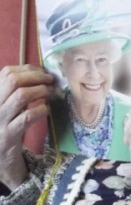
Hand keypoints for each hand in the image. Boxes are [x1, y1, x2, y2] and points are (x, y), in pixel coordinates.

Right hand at [0, 65, 52, 189]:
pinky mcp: (8, 136)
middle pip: (13, 80)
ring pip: (21, 95)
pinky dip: (40, 110)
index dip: (28, 69)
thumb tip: (42, 72)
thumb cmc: (6, 126)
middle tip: (50, 80)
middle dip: (36, 76)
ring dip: (41, 90)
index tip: (42, 72)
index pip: (7, 72)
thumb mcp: (6, 105)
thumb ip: (17, 89)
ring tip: (50, 93)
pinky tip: (46, 109)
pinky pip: (26, 117)